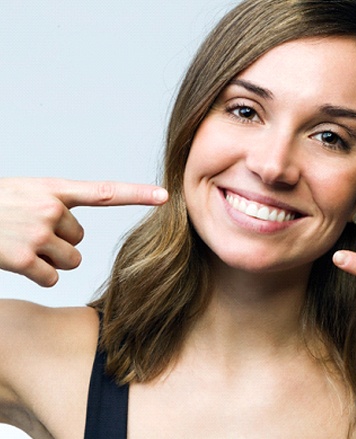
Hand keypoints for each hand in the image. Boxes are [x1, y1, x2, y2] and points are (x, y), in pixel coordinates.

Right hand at [0, 178, 167, 286]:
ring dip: (50, 260)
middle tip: (28, 232)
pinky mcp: (24, 257)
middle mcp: (50, 208)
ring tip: (22, 245)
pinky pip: (52, 277)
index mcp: (52, 189)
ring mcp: (38, 233)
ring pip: (71, 260)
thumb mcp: (23, 193)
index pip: (104, 192)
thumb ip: (54, 204)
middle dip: (59, 241)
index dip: (137, 194)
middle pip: (80, 239)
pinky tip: (17, 262)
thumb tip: (76, 233)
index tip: (165, 196)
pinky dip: (39, 276)